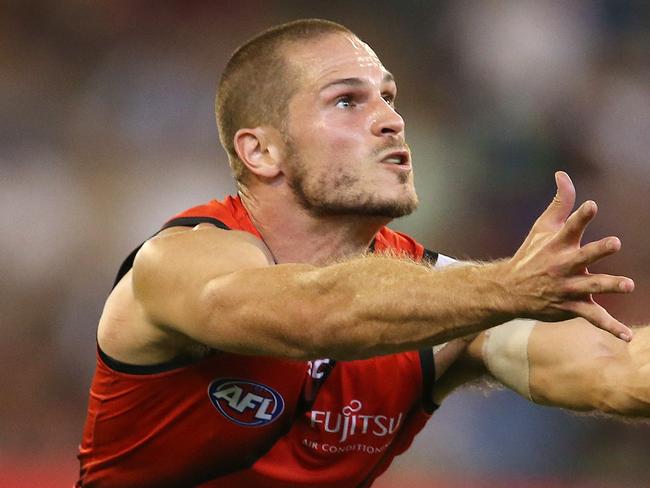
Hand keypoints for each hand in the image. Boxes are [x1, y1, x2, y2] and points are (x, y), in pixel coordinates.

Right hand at [504, 171, 633, 340]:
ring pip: (590, 287)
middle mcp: (562, 265)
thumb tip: (563, 174)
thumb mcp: (543, 227)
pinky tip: (627, 336)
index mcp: (557, 244)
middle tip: (614, 243)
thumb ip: (560, 201)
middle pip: (583, 257)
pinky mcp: (570, 307)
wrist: (510, 290)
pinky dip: (610, 327)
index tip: (592, 206)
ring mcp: (567, 288)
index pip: (570, 227)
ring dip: (608, 285)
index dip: (581, 216)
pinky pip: (593, 317)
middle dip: (598, 251)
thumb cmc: (531, 255)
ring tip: (627, 285)